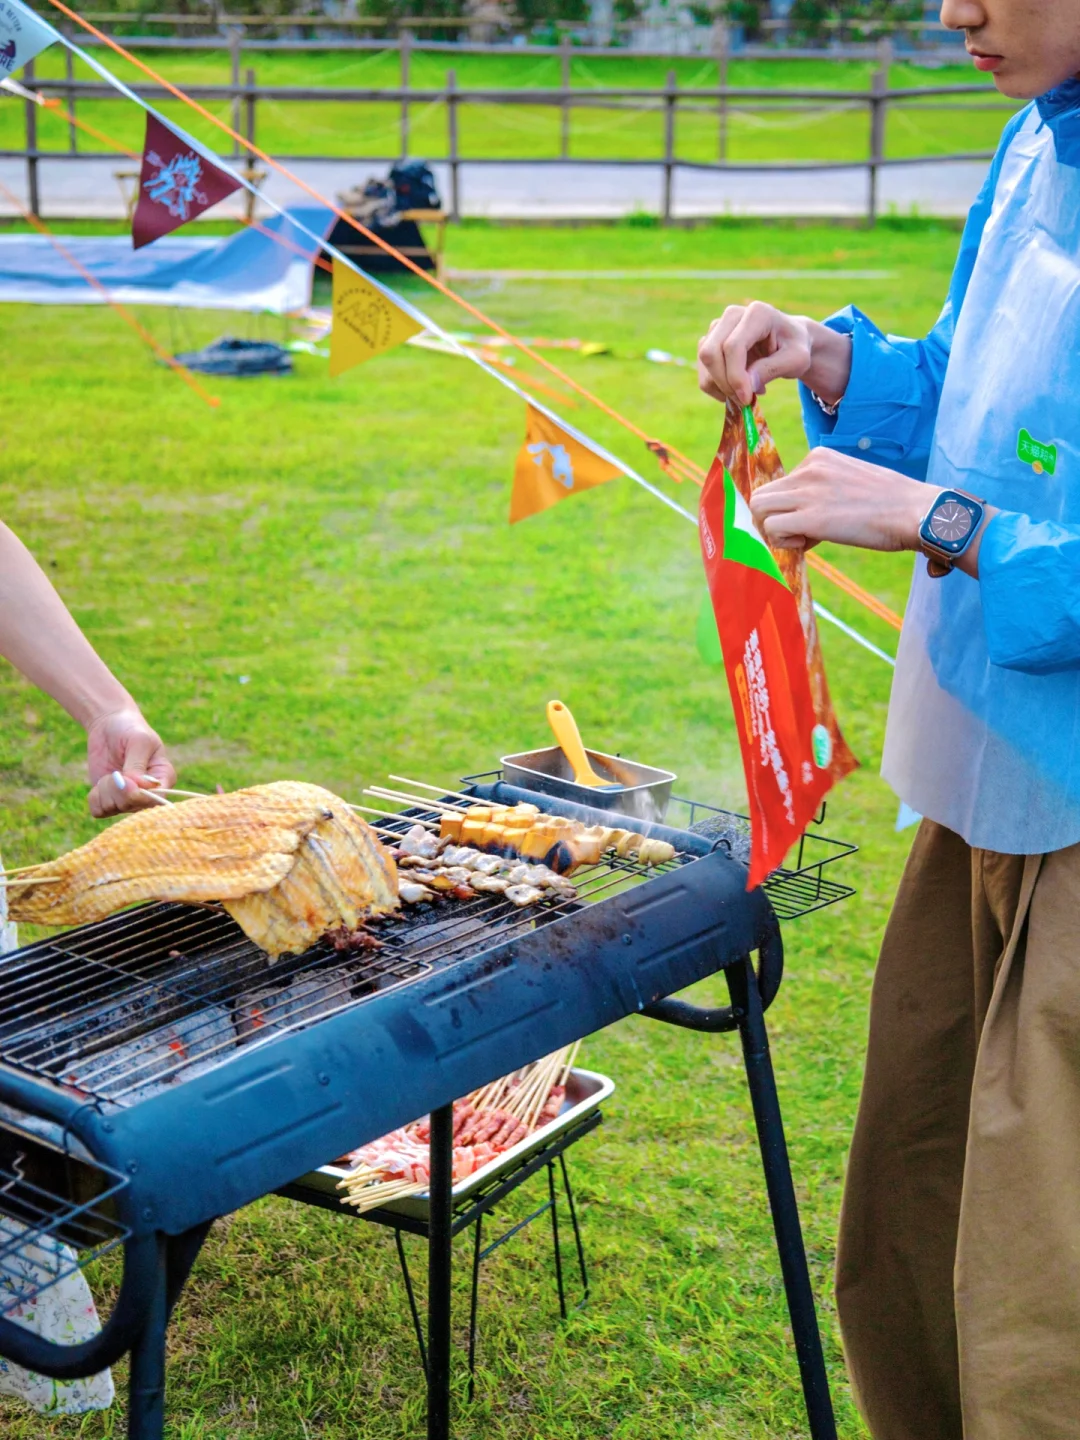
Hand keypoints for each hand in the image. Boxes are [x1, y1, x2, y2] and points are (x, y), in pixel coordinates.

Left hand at [85, 707, 175, 817]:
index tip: (125, 778)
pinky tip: (101, 782)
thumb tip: (136, 787)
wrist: (109, 726)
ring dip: (105, 791)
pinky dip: (95, 797)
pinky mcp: (110, 800)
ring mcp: (128, 799)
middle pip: (132, 807)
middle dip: (117, 789)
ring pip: (113, 809)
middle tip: (116, 772)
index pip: (157, 800)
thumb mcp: (138, 741)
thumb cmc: (130, 729)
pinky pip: (99, 811)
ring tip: (111, 773)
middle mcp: (148, 794)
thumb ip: (137, 765)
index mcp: (164, 779)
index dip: (138, 795)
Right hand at [697, 302, 851, 407]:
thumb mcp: (796, 360)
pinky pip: (703, 371)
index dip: (736, 376)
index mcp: (757, 313)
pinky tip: (738, 389)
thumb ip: (773, 369)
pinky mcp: (710, 341)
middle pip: (711, 353)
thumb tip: (747, 385)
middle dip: (724, 383)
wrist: (788, 341)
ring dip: (721, 387)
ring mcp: (718, 326)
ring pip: (704, 363)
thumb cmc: (794, 348)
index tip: (747, 399)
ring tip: (747, 393)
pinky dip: (717, 387)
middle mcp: (732, 315)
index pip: (733, 346)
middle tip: (744, 401)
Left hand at [748, 448, 928, 553]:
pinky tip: (807, 544)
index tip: (813, 521)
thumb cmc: (892, 503)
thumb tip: (804, 516)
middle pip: (761, 495)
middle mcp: (809, 469)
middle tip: (798, 534)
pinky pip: (771, 528)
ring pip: (759, 509)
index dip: (790, 509)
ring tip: (803, 539)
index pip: (781, 485)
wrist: (917, 511)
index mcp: (819, 457)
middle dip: (772, 519)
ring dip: (773, 531)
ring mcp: (809, 491)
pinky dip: (782, 542)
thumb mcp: (851, 481)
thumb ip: (825, 489)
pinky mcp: (811, 517)